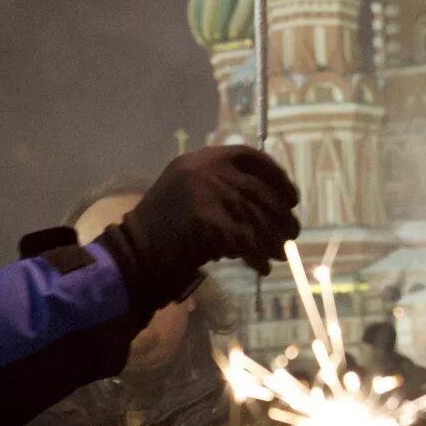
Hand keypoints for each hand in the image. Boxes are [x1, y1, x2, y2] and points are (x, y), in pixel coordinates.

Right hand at [95, 146, 300, 306]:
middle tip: (292, 234)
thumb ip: (222, 190)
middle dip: (279, 214)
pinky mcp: (206, 220)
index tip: (292, 197)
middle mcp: (203, 170)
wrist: (133, 257)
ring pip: (255, 216)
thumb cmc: (162, 233)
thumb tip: (271, 207)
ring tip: (278, 255)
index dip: (276, 176)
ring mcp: (204, 193)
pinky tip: (260, 267)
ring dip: (272, 239)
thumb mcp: (189, 197)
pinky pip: (245, 239)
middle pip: (257, 190)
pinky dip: (257, 256)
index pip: (249, 157)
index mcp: (200, 159)